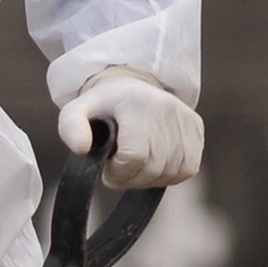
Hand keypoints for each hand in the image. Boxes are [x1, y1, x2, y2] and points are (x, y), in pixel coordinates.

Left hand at [57, 68, 202, 189]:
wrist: (129, 88)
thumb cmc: (100, 107)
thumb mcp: (75, 113)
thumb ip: (71, 129)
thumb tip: (80, 149)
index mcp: (137, 104)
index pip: (134, 157)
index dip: (117, 171)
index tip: (108, 166)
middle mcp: (167, 108)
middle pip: (153, 168)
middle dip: (131, 178)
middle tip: (118, 169)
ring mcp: (185, 118)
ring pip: (171, 172)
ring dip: (149, 179)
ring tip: (134, 165)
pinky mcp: (196, 128)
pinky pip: (187, 169)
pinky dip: (169, 174)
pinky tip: (153, 163)